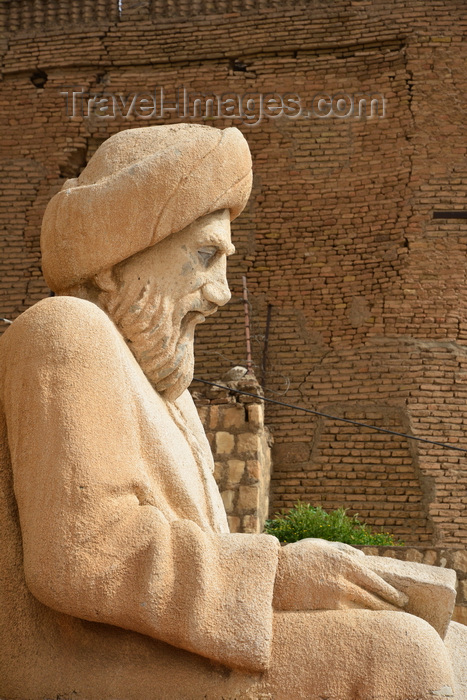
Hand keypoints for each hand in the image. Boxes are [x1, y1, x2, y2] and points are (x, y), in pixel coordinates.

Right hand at [273, 538, 408, 611]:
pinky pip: (350, 620)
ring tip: (389, 623)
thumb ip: (343, 548)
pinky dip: (362, 624)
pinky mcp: (326, 611)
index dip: (392, 593)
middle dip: (390, 608)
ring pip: (365, 612)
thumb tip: (363, 556)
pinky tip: (368, 627)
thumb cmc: (296, 556)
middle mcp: (343, 580)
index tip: (402, 600)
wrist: (274, 575)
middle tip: (402, 614)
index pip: (376, 581)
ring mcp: (335, 597)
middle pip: (375, 599)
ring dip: (379, 618)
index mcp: (344, 561)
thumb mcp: (319, 544)